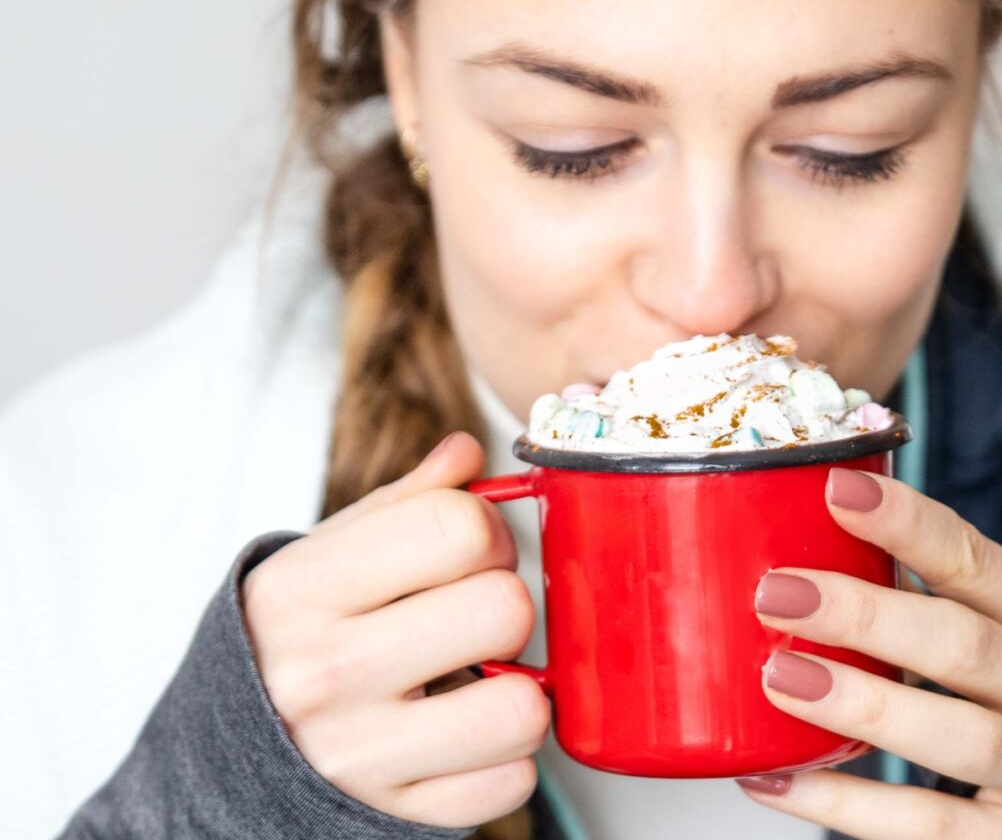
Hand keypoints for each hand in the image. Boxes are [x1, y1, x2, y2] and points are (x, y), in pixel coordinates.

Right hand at [241, 433, 547, 827]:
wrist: (223, 761)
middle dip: (506, 606)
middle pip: (505, 608)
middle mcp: (325, 673)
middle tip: (471, 620)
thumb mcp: (325, 559)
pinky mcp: (396, 813)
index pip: (457, 526)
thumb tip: (466, 453)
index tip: (468, 552)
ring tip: (477, 682)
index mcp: (304, 590)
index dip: (486, 532)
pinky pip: (511, 782)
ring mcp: (360, 755)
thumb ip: (404, 503)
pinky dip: (502, 760)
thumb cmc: (297, 640)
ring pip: (522, 708)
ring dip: (518, 692)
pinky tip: (462, 737)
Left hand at [738, 468, 1001, 838]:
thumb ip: (932, 603)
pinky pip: (928, 824)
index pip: (978, 562)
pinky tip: (777, 778)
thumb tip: (801, 552)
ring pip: (958, 737)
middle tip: (778, 591)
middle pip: (966, 646)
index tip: (837, 491)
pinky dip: (845, 803)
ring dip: (862, 705)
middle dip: (867, 615)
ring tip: (779, 676)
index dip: (909, 524)